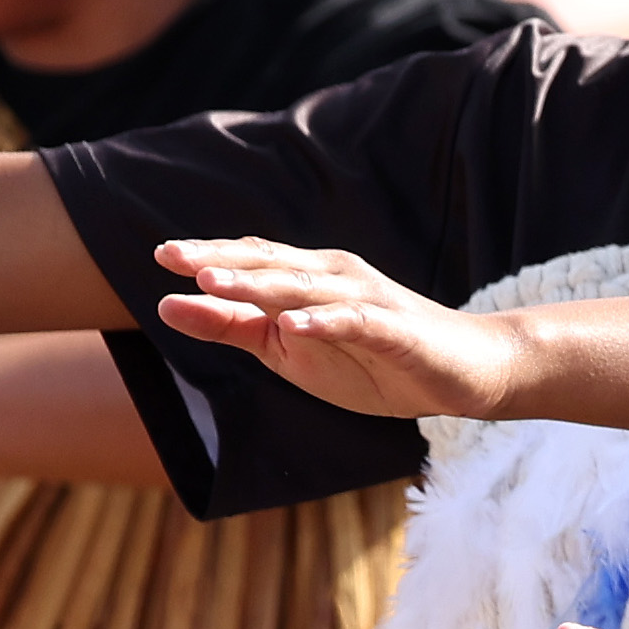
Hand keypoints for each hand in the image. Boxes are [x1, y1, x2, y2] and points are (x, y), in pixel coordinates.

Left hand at [151, 236, 530, 421]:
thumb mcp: (288, 351)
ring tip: (212, 283)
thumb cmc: (376, 361)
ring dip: (258, 284)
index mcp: (309, 278)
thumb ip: (231, 328)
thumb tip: (164, 305)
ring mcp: (368, 300)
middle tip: (169, 256)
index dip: (208, 256)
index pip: (253, 260)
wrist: (468, 373)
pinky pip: (357, 321)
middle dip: (219, 261)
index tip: (160, 255)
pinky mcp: (397, 330)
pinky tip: (293, 324)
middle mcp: (336, 277)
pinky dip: (324, 321)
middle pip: (271, 264)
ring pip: (305, 287)